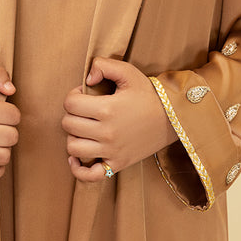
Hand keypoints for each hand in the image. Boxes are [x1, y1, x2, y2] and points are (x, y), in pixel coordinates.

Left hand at [62, 58, 174, 182]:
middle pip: (68, 124)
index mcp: (107, 108)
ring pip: (73, 147)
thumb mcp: (129, 73)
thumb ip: (104, 65)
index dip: (73, 96)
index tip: (84, 95)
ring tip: (84, 129)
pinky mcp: (117, 164)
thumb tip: (86, 79)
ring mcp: (111, 151)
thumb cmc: (149, 95)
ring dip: (74, 136)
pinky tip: (77, 157)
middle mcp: (107, 132)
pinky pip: (89, 175)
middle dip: (72, 114)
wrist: (172, 119)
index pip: (70, 104)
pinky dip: (78, 168)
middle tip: (85, 110)